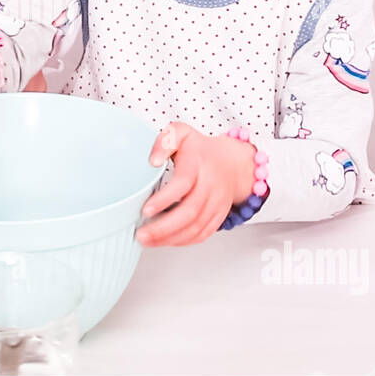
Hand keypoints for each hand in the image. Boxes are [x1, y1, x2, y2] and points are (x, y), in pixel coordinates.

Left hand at [137, 122, 255, 246]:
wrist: (233, 162)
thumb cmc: (200, 149)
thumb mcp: (181, 134)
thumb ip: (164, 141)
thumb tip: (153, 161)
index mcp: (199, 164)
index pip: (183, 184)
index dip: (164, 200)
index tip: (146, 210)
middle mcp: (211, 185)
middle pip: (190, 212)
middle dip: (163, 227)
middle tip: (142, 234)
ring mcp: (217, 203)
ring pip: (196, 227)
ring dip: (170, 238)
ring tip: (148, 240)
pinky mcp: (219, 216)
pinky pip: (203, 234)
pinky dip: (184, 241)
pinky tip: (166, 241)